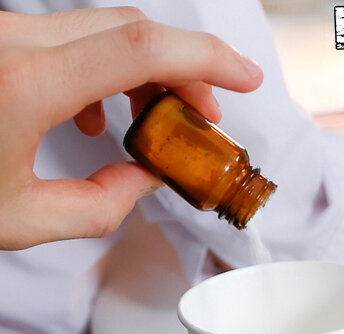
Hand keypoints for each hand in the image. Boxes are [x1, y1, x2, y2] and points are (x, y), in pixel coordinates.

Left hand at [0, 7, 262, 248]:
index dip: (207, 57)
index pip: (142, 48)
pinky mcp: (1, 40)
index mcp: (22, 86)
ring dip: (149, 71)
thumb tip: (143, 178)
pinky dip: (106, 70)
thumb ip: (100, 205)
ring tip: (158, 118)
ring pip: (106, 30)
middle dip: (186, 70)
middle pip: (132, 31)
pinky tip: (97, 113)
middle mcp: (13, 43)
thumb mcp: (21, 220)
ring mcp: (4, 34)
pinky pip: (72, 38)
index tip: (246, 78)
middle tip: (205, 115)